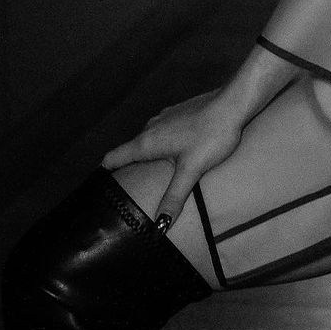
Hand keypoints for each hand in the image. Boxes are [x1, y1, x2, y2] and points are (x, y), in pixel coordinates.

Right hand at [101, 89, 243, 226]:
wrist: (234, 103)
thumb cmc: (211, 135)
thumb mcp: (191, 170)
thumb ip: (174, 198)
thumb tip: (159, 226)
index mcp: (147, 142)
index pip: (114, 157)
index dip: (103, 171)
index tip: (95, 185)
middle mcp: (151, 127)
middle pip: (130, 149)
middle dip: (126, 167)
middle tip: (125, 187)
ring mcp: (166, 117)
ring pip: (148, 139)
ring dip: (146, 155)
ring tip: (149, 173)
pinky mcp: (181, 112)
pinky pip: (164, 131)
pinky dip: (162, 144)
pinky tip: (175, 153)